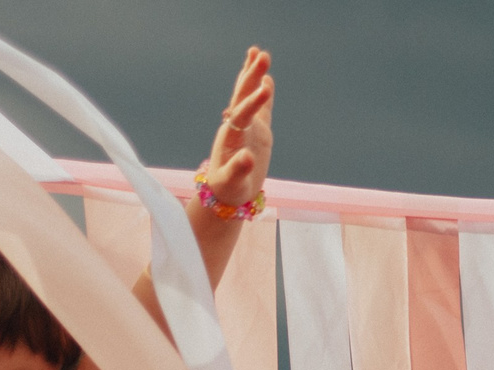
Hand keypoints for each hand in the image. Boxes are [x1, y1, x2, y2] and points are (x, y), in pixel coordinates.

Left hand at [200, 47, 273, 207]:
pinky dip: (263, 94)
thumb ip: (238, 169)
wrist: (227, 193)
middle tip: (261, 54)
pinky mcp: (257, 132)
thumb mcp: (231, 182)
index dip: (253, 102)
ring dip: (254, 76)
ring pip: (249, 96)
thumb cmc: (228, 189)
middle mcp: (237, 126)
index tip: (265, 87)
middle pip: (243, 96)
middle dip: (252, 76)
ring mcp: (247, 127)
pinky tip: (266, 78)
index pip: (242, 114)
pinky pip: (261, 109)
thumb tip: (248, 158)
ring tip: (259, 53)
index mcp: (231, 136)